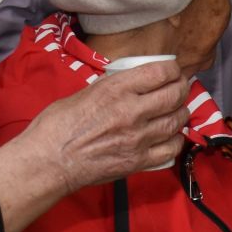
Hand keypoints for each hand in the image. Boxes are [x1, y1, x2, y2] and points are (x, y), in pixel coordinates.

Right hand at [36, 59, 188, 187]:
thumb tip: (130, 86)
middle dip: (182, 89)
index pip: (160, 72)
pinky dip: (176, 140)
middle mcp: (132, 111)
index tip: (173, 71)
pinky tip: (172, 136)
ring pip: (176, 121)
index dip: (173, 70)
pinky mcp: (139, 161)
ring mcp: (138, 138)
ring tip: (177, 110)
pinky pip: (171, 149)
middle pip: (174, 96)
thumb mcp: (85, 93)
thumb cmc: (57, 126)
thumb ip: (112, 88)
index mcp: (116, 89)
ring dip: (181, 113)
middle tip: (180, 88)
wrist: (49, 161)